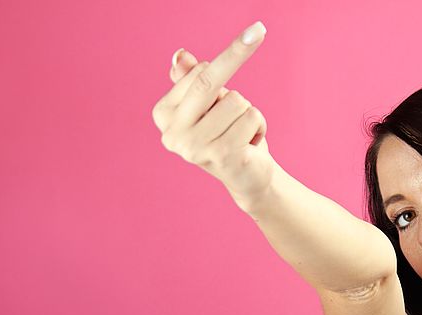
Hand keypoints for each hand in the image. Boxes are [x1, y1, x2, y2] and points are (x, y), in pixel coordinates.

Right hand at [151, 21, 273, 214]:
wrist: (248, 177)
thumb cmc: (228, 135)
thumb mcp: (210, 104)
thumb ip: (192, 80)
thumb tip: (180, 56)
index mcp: (162, 114)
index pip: (197, 72)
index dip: (223, 68)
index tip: (229, 76)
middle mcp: (172, 133)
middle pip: (209, 80)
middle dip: (237, 56)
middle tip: (259, 30)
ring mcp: (195, 147)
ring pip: (236, 100)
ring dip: (248, 113)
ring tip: (241, 134)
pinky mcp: (222, 156)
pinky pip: (251, 117)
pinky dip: (259, 126)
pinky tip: (250, 145)